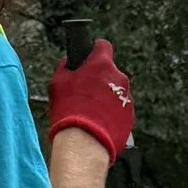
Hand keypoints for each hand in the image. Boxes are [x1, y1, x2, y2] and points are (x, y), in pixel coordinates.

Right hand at [46, 37, 132, 159]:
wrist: (85, 142)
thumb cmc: (69, 110)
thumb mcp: (57, 82)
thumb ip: (64, 67)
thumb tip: (67, 63)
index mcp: (102, 64)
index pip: (103, 45)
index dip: (95, 49)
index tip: (90, 55)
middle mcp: (119, 78)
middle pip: (110, 72)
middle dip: (99, 79)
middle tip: (84, 92)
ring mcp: (127, 98)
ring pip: (116, 92)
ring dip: (106, 98)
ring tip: (91, 112)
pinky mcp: (130, 116)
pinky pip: (120, 110)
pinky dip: (111, 114)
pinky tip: (98, 123)